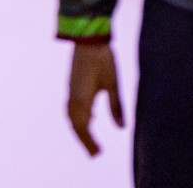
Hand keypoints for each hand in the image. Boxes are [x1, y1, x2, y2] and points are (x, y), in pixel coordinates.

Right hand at [67, 41, 123, 156]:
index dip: (89, 141)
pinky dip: (79, 116)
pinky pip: (72, 106)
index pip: (82, 126)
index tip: (97, 154)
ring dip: (80, 128)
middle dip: (84, 139)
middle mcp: (73, 96)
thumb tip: (122, 127)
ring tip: (91, 138)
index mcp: (82, 98)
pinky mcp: (73, 84)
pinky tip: (89, 116)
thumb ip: (116, 106)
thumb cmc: (103, 59)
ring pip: (72, 115)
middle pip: (75, 123)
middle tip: (95, 153)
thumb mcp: (113, 83)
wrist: (88, 39)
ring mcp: (71, 89)